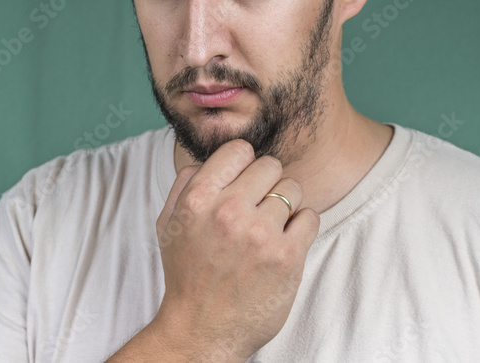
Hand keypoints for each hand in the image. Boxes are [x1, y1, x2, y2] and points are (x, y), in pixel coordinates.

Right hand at [152, 138, 319, 362]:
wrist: (201, 330)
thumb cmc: (186, 274)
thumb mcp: (168, 223)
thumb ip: (185, 184)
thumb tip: (210, 159)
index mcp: (198, 199)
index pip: (239, 150)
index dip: (244, 164)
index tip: (244, 183)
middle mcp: (228, 211)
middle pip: (271, 166)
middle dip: (267, 183)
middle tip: (258, 207)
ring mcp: (260, 234)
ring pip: (293, 189)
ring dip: (285, 205)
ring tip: (270, 227)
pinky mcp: (286, 257)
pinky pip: (310, 216)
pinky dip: (302, 226)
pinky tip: (285, 241)